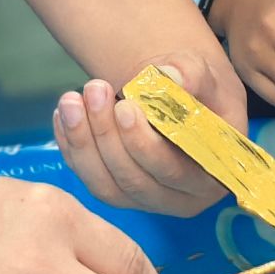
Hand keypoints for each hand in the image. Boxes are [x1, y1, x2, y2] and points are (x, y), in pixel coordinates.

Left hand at [54, 50, 245, 217]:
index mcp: (211, 174)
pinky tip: (62, 115)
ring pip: (107, 185)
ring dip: (83, 142)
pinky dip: (72, 149)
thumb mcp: (204, 73)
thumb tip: (173, 78)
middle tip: (93, 90)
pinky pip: (90, 179)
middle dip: (107, 135)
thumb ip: (191, 74)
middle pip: (135, 180)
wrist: (180, 95)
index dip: (144, 145)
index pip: (174, 171)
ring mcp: (146, 200)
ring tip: (71, 100)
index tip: (124, 106)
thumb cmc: (199, 87)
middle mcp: (180, 198)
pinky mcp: (119, 193)